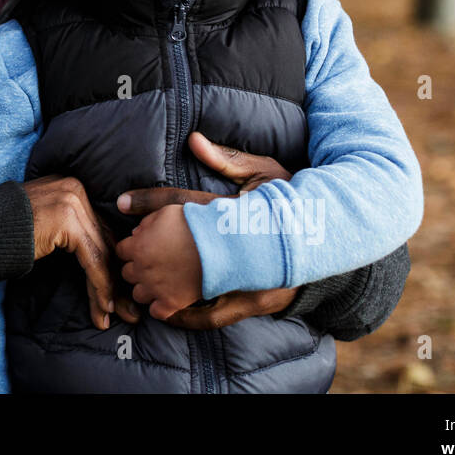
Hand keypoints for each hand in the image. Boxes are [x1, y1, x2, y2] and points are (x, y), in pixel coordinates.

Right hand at [23, 175, 117, 330]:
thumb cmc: (6, 234)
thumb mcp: (47, 227)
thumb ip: (72, 234)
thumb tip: (101, 265)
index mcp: (73, 188)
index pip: (101, 230)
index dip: (111, 264)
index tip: (119, 294)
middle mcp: (76, 190)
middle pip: (105, 240)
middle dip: (116, 279)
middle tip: (127, 309)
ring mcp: (73, 203)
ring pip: (101, 253)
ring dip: (107, 289)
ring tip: (110, 315)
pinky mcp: (68, 220)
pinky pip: (92, 259)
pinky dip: (99, 285)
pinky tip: (101, 305)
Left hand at [114, 132, 296, 327]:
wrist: (332, 236)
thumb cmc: (293, 200)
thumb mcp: (267, 173)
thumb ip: (230, 160)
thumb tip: (194, 139)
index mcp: (241, 214)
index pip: (187, 206)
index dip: (152, 203)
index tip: (122, 202)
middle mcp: (246, 250)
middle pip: (185, 253)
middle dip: (151, 255)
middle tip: (126, 253)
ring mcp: (252, 280)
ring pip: (197, 291)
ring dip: (165, 290)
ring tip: (138, 285)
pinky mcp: (255, 301)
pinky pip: (214, 315)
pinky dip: (188, 315)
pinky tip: (165, 310)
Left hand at [114, 204, 202, 319]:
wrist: (223, 246)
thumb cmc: (196, 224)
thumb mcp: (167, 208)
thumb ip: (143, 211)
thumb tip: (125, 215)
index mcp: (138, 247)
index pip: (121, 251)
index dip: (132, 248)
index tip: (144, 247)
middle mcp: (143, 270)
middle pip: (127, 273)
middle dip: (137, 267)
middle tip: (154, 262)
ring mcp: (156, 288)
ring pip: (138, 294)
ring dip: (146, 287)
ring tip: (161, 279)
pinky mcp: (172, 303)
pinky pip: (156, 312)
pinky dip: (160, 305)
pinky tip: (169, 296)